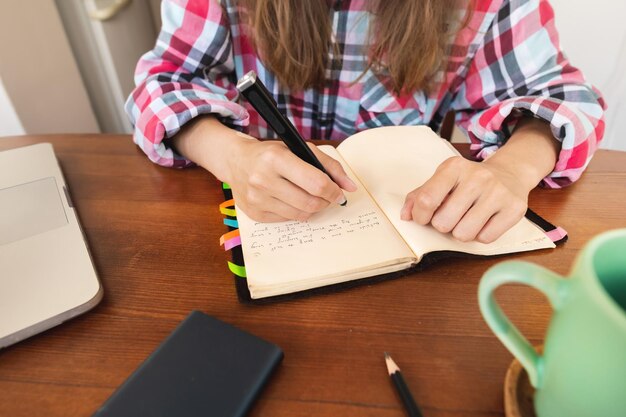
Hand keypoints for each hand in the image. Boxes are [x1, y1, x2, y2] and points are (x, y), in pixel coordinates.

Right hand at [228, 139, 356, 221]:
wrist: (236, 161)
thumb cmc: (272, 154)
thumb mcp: (300, 149)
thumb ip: (329, 166)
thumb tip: (350, 188)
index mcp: (275, 159)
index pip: (316, 183)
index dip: (333, 190)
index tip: (338, 192)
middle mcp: (262, 179)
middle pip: (310, 202)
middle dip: (325, 202)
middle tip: (326, 196)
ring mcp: (256, 199)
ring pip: (300, 214)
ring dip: (312, 208)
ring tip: (310, 197)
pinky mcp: (254, 214)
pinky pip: (287, 219)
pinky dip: (296, 211)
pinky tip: (291, 200)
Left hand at [400, 156, 529, 242]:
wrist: (509, 173)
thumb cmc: (468, 181)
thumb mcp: (443, 180)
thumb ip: (419, 196)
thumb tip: (405, 216)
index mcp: (454, 167)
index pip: (426, 199)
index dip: (421, 216)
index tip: (424, 218)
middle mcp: (477, 177)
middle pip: (443, 222)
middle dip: (443, 225)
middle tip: (452, 216)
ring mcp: (498, 193)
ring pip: (464, 234)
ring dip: (461, 232)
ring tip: (467, 219)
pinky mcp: (514, 209)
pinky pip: (485, 238)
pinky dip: (481, 235)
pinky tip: (484, 221)